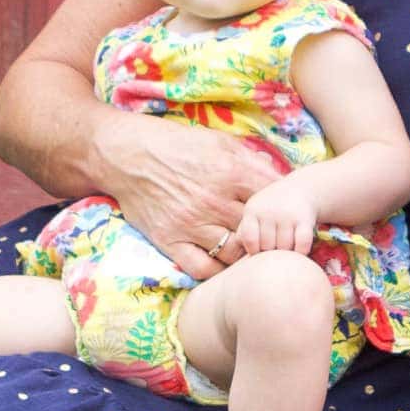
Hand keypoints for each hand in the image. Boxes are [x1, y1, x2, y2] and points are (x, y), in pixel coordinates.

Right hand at [97, 113, 275, 281]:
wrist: (126, 155)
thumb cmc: (176, 144)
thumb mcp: (219, 141)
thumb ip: (251, 159)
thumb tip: (280, 174)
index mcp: (231, 172)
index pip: (272, 200)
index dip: (282, 209)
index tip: (283, 215)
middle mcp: (214, 200)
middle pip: (257, 230)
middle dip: (267, 235)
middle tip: (270, 239)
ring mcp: (191, 223)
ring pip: (233, 253)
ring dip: (243, 254)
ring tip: (247, 251)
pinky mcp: (170, 240)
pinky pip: (201, 268)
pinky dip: (215, 269)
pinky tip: (220, 262)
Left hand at [231, 180, 317, 256]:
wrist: (300, 189)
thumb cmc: (270, 209)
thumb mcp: (254, 215)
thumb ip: (244, 233)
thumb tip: (236, 253)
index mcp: (252, 210)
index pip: (249, 239)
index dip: (253, 250)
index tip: (259, 250)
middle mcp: (269, 211)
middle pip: (267, 247)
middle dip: (271, 253)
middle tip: (275, 248)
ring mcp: (287, 215)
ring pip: (285, 248)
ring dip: (287, 253)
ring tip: (286, 248)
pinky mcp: (305, 219)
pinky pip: (302, 245)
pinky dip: (301, 251)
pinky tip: (299, 248)